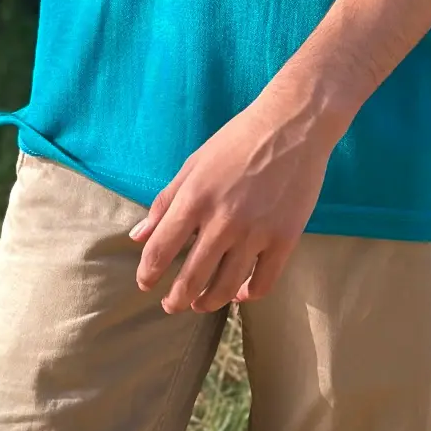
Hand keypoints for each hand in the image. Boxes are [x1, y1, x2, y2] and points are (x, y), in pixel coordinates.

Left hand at [130, 88, 333, 314]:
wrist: (293, 124)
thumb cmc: (238, 140)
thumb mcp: (194, 164)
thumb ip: (165, 202)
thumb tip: (137, 237)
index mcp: (195, 198)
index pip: (160, 251)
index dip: (148, 274)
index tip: (146, 283)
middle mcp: (223, 220)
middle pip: (191, 278)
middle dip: (175, 299)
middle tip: (171, 306)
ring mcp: (256, 232)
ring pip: (225, 288)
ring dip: (207, 303)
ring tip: (200, 304)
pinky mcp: (285, 239)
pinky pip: (263, 283)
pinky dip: (247, 296)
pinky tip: (238, 294)